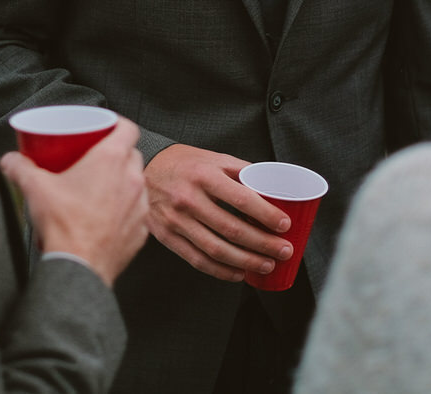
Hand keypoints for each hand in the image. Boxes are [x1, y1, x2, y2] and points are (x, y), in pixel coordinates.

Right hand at [0, 118, 148, 286]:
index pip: (128, 127)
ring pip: (136, 183)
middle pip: (131, 154)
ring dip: (122, 182)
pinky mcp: (141, 230)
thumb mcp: (34, 187)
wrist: (78, 267)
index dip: (117, 123)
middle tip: (94, 159)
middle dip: (116, 153)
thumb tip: (10, 160)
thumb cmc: (63, 226)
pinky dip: (124, 209)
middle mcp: (132, 179)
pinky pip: (136, 211)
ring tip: (100, 188)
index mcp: (111, 160)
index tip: (105, 127)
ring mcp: (140, 205)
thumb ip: (18, 167)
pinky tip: (106, 215)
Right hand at [143, 144, 291, 281]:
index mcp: (204, 175)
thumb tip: (272, 186)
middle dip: (263, 244)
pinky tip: (238, 273)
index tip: (284, 225)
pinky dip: (221, 271)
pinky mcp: (167, 237)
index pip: (241, 199)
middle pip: (231, 229)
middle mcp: (189, 199)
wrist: (146, 170)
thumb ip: (240, 171)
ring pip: (216, 249)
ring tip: (266, 265)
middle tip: (283, 251)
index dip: (266, 215)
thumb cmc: (183, 163)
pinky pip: (197, 260)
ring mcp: (176, 221)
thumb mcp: (212, 158)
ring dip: (246, 261)